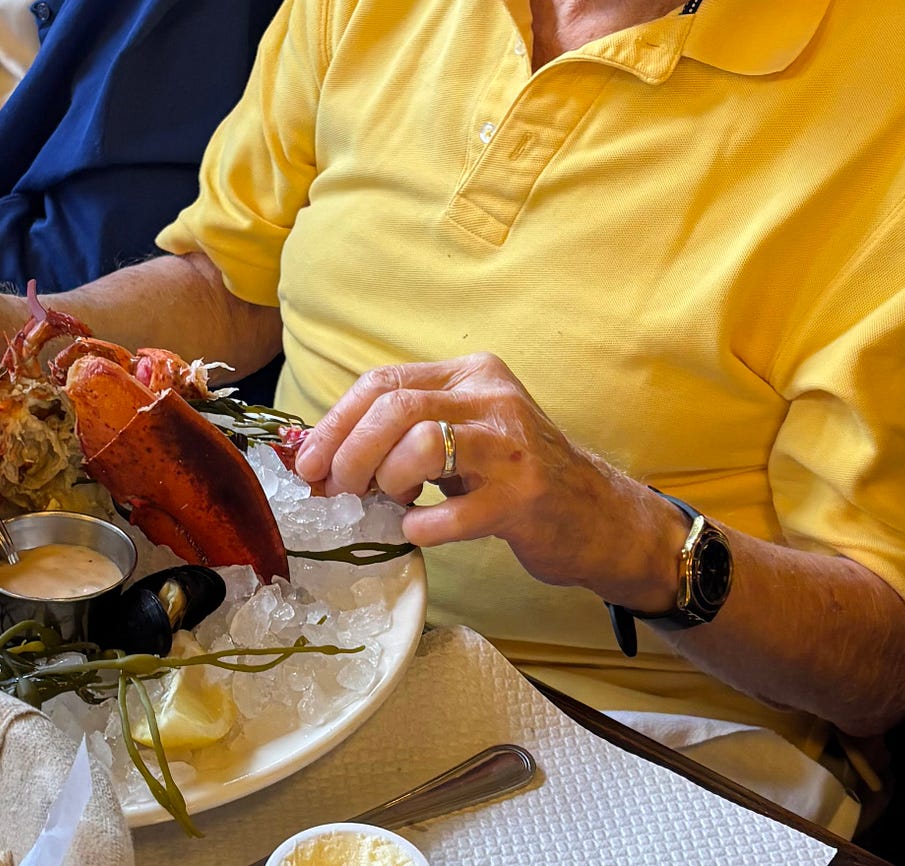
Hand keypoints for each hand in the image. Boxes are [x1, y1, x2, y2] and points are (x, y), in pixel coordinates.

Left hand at [293, 352, 684, 606]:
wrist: (596, 514)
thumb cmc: (515, 474)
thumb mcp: (464, 432)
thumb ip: (406, 430)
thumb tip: (323, 452)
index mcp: (471, 374)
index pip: (384, 382)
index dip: (336, 423)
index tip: (308, 463)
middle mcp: (492, 397)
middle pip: (396, 408)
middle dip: (351, 454)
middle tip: (338, 492)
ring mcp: (512, 446)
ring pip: (422, 445)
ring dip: (388, 482)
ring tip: (394, 503)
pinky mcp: (525, 496)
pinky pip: (454, 510)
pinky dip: (423, 525)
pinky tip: (420, 529)